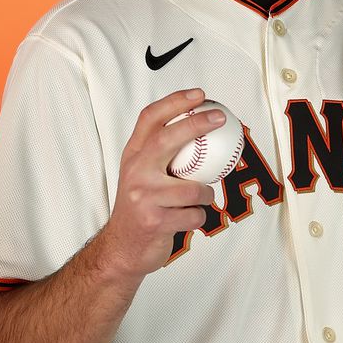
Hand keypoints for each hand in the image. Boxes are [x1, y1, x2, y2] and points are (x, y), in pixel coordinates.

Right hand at [96, 89, 219, 277]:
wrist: (122, 247)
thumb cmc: (139, 208)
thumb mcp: (141, 174)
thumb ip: (161, 154)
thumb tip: (200, 129)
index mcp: (133, 156)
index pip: (150, 118)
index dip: (175, 102)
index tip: (199, 95)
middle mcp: (136, 171)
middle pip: (168, 138)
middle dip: (196, 124)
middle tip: (219, 118)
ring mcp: (144, 196)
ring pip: (193, 187)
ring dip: (205, 195)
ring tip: (198, 200)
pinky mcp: (155, 220)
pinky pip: (194, 214)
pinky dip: (197, 218)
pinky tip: (185, 219)